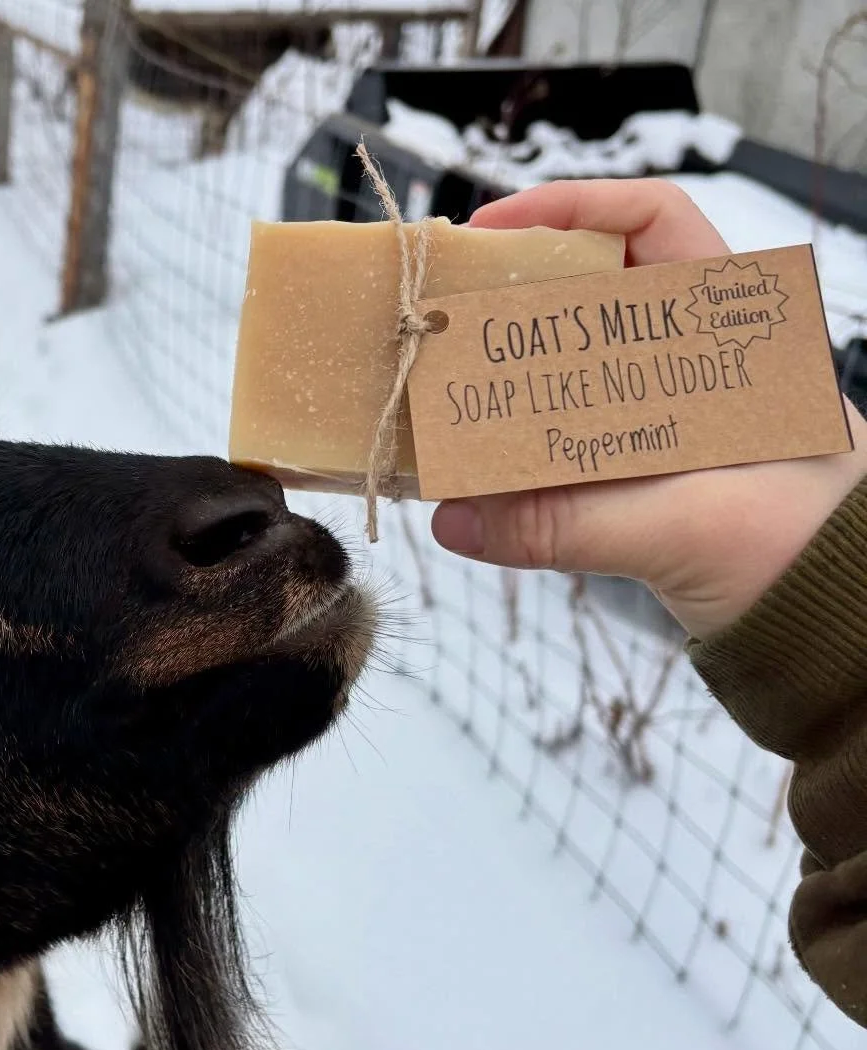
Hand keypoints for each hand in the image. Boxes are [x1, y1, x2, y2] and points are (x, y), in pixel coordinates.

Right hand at [429, 179, 865, 639]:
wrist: (836, 624)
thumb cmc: (801, 552)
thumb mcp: (685, 528)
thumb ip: (565, 524)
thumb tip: (455, 517)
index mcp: (732, 332)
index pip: (654, 224)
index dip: (571, 207)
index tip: (490, 228)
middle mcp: (692, 363)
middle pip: (590, 295)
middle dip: (510, 297)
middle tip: (441, 318)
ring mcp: (665, 418)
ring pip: (571, 372)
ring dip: (505, 379)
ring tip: (440, 387)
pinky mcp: (643, 475)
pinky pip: (566, 442)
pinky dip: (516, 448)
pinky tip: (471, 464)